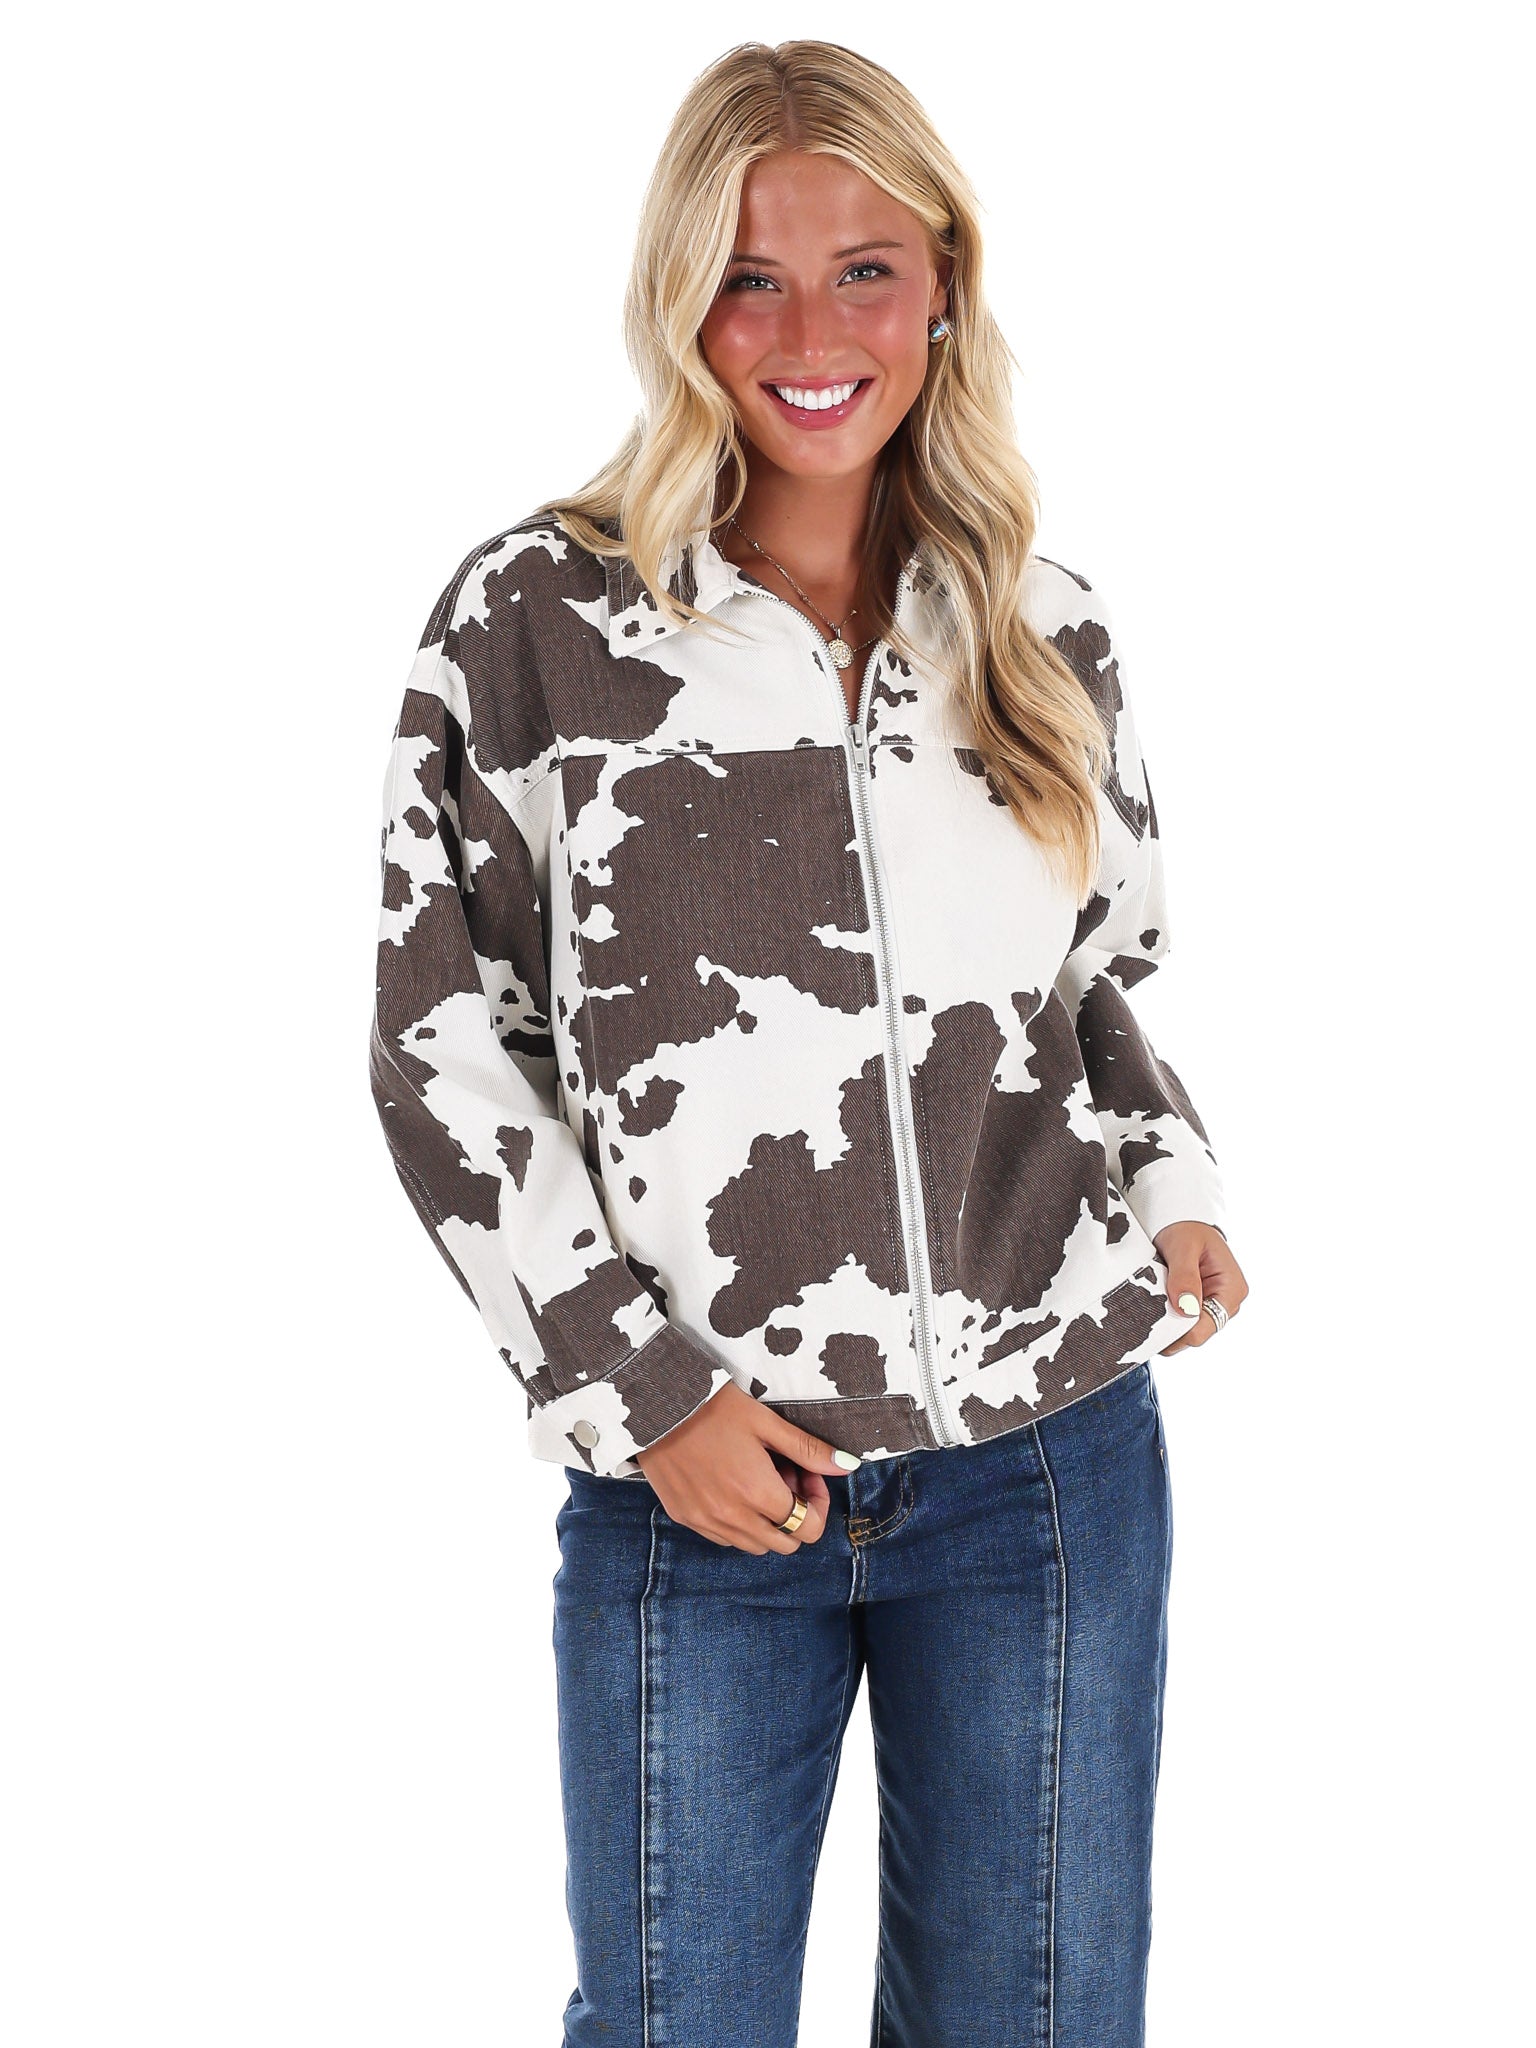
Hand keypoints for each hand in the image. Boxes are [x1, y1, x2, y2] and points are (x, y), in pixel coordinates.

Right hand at [634, 1380, 860, 1553]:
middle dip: (795, 1514)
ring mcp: (705, 1522)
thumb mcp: (765, 1422)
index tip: (806, 1473)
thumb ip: (808, 1449)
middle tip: (784, 1476)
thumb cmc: (712, 1406)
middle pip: (784, 1544)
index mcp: (757, 1493)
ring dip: (766, 1522)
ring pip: (754, 1546)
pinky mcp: (684, 1517)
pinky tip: (731, 1486)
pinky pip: (723, 1538)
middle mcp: (731, 1517)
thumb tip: (848, 1466)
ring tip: (756, 1480)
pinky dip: (737, 1523)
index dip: (817, 1503)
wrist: (655, 1404)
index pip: (808, 1528)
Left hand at [1155, 1220, 1248, 1353]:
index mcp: (1232, 1290)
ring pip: (1186, 1331)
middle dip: (1170, 1327)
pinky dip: (1166, 1315)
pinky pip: (1181, 1321)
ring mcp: (1214, 1305)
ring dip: (1167, 1321)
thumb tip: (1186, 1309)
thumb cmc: (1187, 1228)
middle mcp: (1227, 1303)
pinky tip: (1156, 1301)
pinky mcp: (1200, 1305)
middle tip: (1145, 1311)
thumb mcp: (1184, 1247)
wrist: (1183, 1220)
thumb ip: (1184, 1278)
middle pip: (1194, 1334)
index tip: (1153, 1322)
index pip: (1204, 1329)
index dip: (1176, 1331)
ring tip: (1152, 1300)